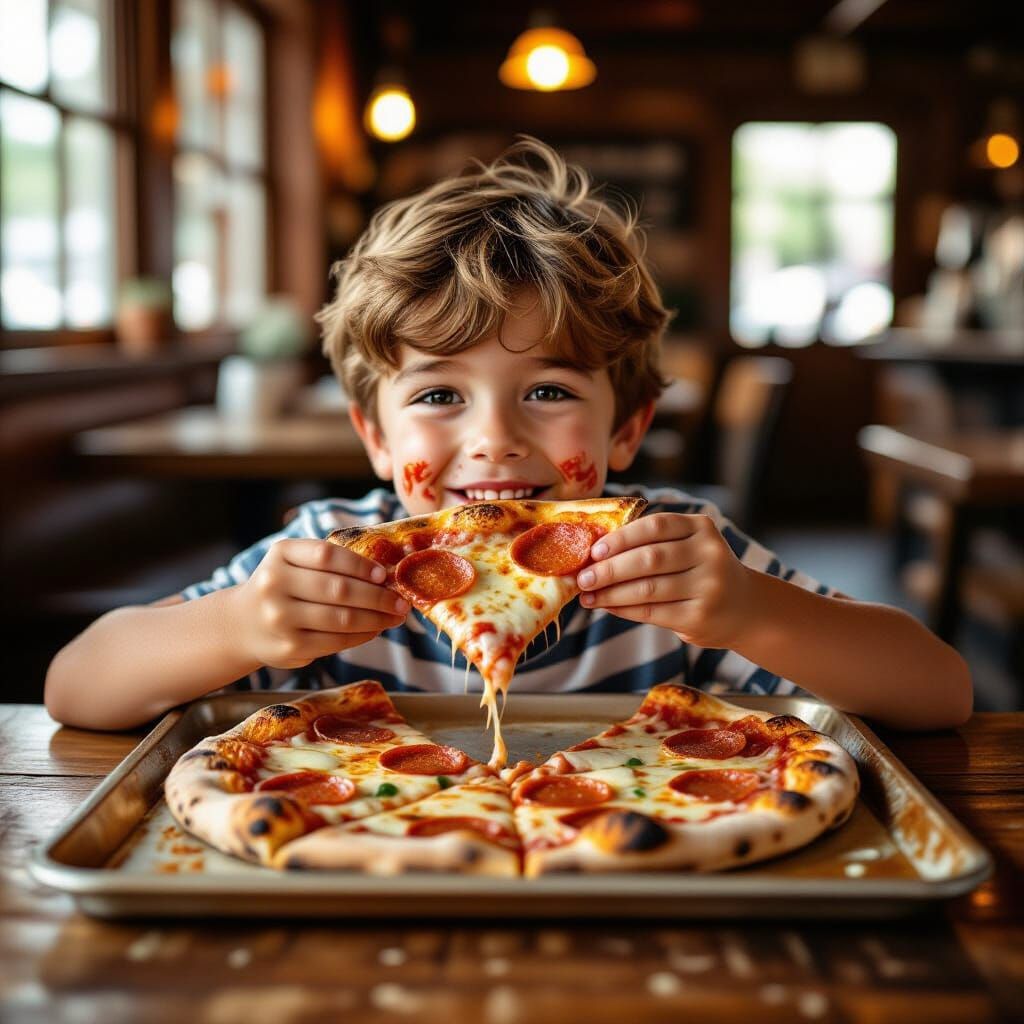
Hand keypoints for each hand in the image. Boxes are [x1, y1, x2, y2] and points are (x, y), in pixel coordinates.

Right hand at [231, 539, 408, 668]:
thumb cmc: (283, 587)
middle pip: (339, 589)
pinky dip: (362, 635)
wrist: (242, 624)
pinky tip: (375, 629)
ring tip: (395, 617)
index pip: (327, 555)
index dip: (360, 565)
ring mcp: (280, 617)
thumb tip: (385, 575)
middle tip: (402, 601)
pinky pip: (336, 641)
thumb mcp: (294, 562)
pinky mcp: (289, 647)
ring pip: (342, 618)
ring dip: (376, 618)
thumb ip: (330, 563)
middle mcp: (275, 583)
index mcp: (281, 554)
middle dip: (378, 596)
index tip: (385, 575)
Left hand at [576, 513, 753, 648]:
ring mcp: (708, 587)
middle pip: (649, 559)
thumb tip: (595, 553)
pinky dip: (623, 609)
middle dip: (609, 569)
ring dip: (611, 593)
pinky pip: (652, 612)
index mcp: (702, 528)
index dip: (621, 537)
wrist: (744, 608)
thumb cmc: (700, 571)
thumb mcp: (689, 546)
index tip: (594, 550)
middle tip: (582, 577)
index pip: (655, 526)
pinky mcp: (700, 617)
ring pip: (647, 589)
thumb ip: (652, 543)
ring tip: (588, 595)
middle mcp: (709, 554)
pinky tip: (607, 606)